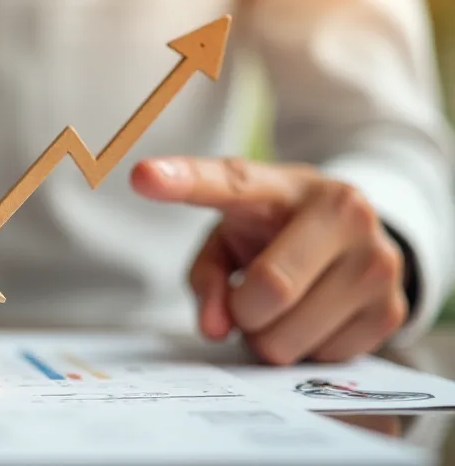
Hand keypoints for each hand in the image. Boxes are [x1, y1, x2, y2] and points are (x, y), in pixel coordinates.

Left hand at [130, 157, 406, 364]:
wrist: (354, 237)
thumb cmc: (272, 235)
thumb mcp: (228, 241)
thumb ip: (205, 279)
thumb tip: (215, 328)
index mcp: (284, 185)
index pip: (230, 182)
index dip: (183, 180)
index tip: (142, 177)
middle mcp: (342, 210)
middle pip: (269, 289)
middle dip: (244, 312)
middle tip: (249, 300)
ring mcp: (376, 259)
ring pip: (290, 337)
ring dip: (271, 338)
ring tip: (285, 307)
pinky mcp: (392, 307)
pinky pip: (321, 358)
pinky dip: (305, 350)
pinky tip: (316, 319)